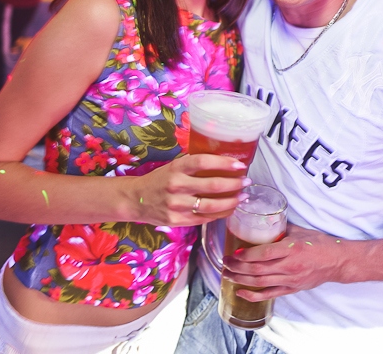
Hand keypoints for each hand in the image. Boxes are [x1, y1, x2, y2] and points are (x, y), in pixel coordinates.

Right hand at [129, 154, 251, 226]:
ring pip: (212, 206)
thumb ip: (193, 165)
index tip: (240, 164)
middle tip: (246, 182)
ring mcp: (177, 206)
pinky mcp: (178, 221)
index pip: (203, 162)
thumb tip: (223, 161)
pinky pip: (205, 218)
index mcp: (176, 168)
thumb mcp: (173, 166)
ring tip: (242, 197)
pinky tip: (229, 209)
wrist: (136, 200)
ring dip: (231, 201)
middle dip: (234, 184)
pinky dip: (220, 214)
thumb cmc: (159, 180)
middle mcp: (176, 186)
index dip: (224, 162)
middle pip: (212, 185)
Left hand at [222, 224, 345, 300]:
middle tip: (225, 262)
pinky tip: (240, 292)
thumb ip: (281, 228)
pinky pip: (269, 294)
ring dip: (241, 279)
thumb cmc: (319, 243)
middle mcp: (290, 266)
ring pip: (260, 282)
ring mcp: (290, 280)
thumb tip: (263, 221)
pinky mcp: (291, 289)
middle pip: (258, 269)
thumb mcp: (300, 231)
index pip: (265, 253)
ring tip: (227, 274)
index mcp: (292, 249)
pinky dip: (253, 295)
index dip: (247, 254)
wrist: (337, 262)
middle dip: (238, 267)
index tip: (235, 252)